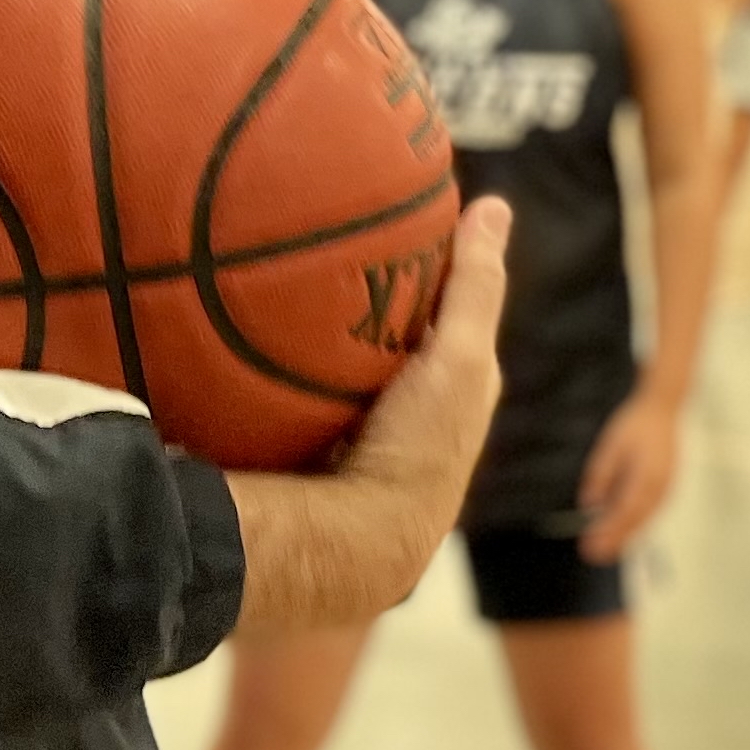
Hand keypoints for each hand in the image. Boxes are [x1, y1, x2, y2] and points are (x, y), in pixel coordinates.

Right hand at [225, 201, 507, 634]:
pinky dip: (288, 362)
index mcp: (457, 385)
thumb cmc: (422, 449)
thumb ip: (475, 286)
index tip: (393, 214)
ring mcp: (363, 431)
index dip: (426, 264)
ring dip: (321, 329)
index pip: (446, 308)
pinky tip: (253, 333)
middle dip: (368, 292)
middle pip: (390, 332)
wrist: (357, 544)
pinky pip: (303, 389)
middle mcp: (414, 408)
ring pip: (345, 362)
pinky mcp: (317, 448)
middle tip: (329, 233)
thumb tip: (495, 205)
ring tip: (282, 272)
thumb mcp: (462, 357)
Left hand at [574, 392, 681, 564]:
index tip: (591, 545)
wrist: (662, 410)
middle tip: (593, 555)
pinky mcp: (666, 487)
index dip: (608, 532)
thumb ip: (600, 475)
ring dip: (625, 536)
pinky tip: (622, 532)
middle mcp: (660, 487)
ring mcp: (666, 488)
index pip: (624, 512)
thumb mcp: (610, 446)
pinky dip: (635, 524)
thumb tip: (589, 505)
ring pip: (644, 519)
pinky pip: (650, 512)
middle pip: (636, 521)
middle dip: (614, 540)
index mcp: (645, 476)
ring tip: (605, 550)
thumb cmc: (635, 425)